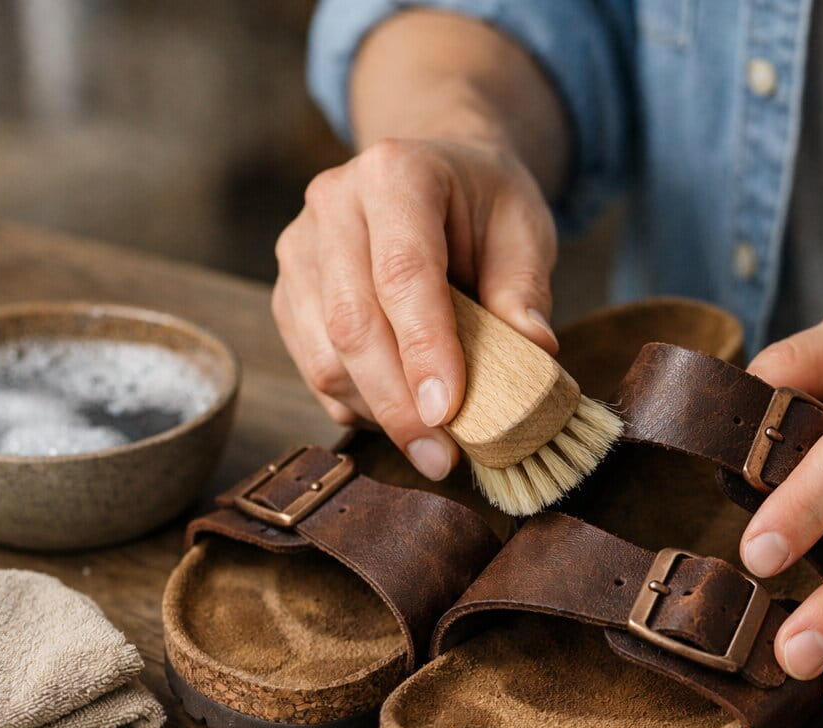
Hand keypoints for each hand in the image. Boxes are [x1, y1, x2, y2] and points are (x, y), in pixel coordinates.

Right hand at [272, 136, 557, 478]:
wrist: (436, 174)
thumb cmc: (485, 204)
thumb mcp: (524, 229)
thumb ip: (525, 290)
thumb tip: (534, 354)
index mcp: (395, 174)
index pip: (403, 273)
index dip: (425, 350)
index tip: (449, 412)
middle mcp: (333, 204)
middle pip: (353, 322)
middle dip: (398, 403)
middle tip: (441, 458)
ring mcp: (301, 249)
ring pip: (324, 354)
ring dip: (377, 413)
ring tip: (432, 445)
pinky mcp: (289, 292)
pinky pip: (314, 366)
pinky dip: (358, 406)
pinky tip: (402, 419)